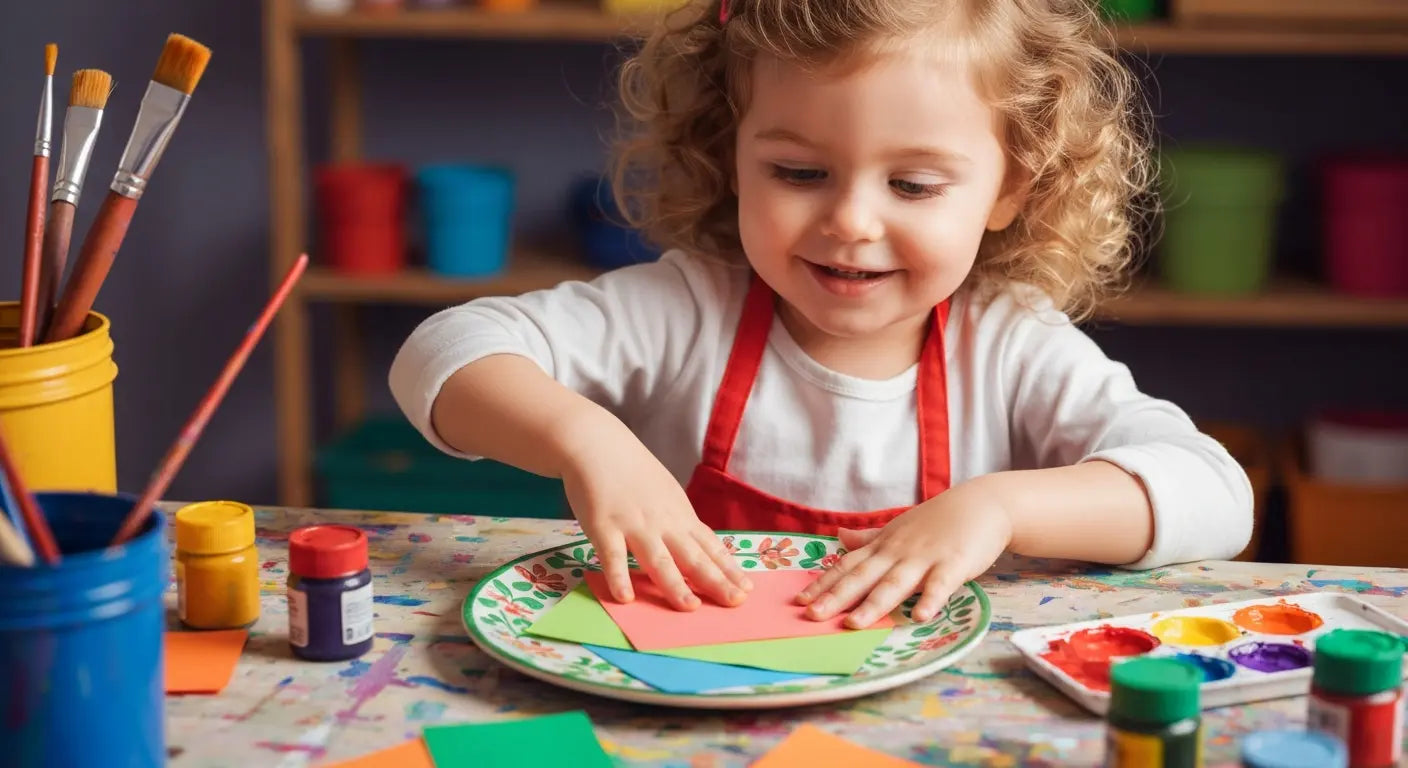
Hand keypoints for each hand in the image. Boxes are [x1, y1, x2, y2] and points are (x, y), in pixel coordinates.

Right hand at [559, 414, 751, 611]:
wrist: (597, 444)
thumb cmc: (632, 471)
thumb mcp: (666, 493)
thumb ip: (680, 521)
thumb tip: (701, 546)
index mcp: (679, 515)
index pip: (710, 546)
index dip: (728, 568)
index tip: (747, 588)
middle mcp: (662, 522)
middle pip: (693, 556)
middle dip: (715, 580)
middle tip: (735, 601)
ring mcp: (634, 525)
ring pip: (658, 559)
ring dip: (674, 584)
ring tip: (689, 606)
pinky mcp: (604, 527)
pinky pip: (613, 556)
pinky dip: (619, 577)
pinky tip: (625, 598)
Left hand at [795, 481, 1011, 627]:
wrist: (981, 504)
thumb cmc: (938, 520)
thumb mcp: (898, 527)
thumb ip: (869, 537)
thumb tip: (838, 537)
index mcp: (884, 546)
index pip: (847, 566)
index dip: (824, 583)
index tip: (800, 601)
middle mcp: (898, 552)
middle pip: (863, 577)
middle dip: (836, 597)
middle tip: (812, 616)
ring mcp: (925, 558)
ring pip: (895, 583)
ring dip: (874, 604)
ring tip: (853, 624)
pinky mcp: (953, 565)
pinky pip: (940, 585)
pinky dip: (930, 600)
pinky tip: (919, 617)